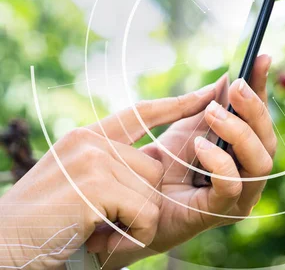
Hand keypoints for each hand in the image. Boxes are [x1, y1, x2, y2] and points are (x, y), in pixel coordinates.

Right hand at [0, 90, 213, 268]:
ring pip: (152, 191)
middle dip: (140, 202)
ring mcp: (92, 160)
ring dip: (133, 221)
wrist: (2, 247)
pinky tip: (99, 238)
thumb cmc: (42, 224)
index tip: (207, 93)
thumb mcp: (75, 183)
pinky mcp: (95, 185)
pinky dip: (131, 234)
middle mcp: (90, 141)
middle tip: (102, 221)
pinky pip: (144, 212)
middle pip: (154, 167)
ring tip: (97, 230)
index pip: (141, 113)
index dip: (177, 105)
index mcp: (86, 137)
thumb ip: (109, 166)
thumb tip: (152, 163)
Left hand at [99, 54, 275, 267]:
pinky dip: (220, 161)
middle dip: (254, 111)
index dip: (263, 89)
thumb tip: (228, 78)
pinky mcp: (219, 212)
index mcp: (244, 154)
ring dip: (239, 133)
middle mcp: (249, 176)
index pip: (261, 119)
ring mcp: (239, 197)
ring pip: (261, 163)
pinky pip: (232, 185)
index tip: (261, 58)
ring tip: (213, 113)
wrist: (129, 204)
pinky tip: (200, 146)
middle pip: (269, 141)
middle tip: (235, 87)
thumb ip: (211, 106)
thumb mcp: (187, 127)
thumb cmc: (160, 168)